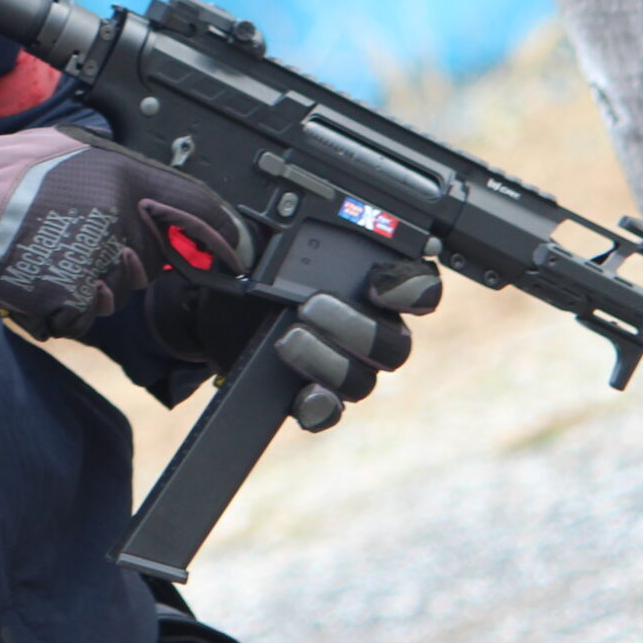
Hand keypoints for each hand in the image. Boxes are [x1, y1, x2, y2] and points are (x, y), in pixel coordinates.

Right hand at [0, 126, 250, 336]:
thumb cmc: (0, 179)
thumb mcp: (69, 150)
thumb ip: (120, 172)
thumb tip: (166, 201)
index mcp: (119, 172)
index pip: (196, 206)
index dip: (219, 234)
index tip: (235, 253)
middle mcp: (117, 213)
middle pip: (157, 256)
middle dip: (134, 257)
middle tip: (91, 240)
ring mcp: (97, 257)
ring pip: (123, 286)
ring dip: (100, 281)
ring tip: (57, 254)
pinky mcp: (75, 294)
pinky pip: (91, 311)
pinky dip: (73, 305)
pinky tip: (48, 281)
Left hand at [145, 254, 441, 431]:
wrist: (222, 309)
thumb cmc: (253, 263)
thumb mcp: (257, 239)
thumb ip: (260, 231)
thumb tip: (248, 238)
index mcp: (372, 280)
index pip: (419, 286)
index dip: (413, 288)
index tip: (378, 284)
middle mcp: (372, 327)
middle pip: (396, 345)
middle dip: (357, 328)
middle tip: (311, 305)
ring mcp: (347, 366)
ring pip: (364, 381)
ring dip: (330, 363)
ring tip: (289, 339)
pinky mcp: (315, 394)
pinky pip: (332, 411)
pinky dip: (320, 406)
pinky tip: (304, 395)